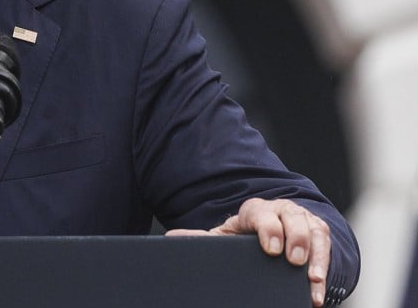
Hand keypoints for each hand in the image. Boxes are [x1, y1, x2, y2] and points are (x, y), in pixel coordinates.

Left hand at [166, 198, 330, 306]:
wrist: (273, 230)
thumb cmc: (246, 235)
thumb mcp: (226, 237)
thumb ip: (202, 238)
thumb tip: (172, 238)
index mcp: (255, 211)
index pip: (261, 213)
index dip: (268, 228)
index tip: (270, 248)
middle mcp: (281, 211)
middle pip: (292, 218)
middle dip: (295, 239)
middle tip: (292, 261)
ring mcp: (302, 220)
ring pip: (313, 230)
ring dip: (314, 256)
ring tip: (310, 279)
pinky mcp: (319, 232)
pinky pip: (326, 246)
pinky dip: (324, 266)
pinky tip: (317, 286)